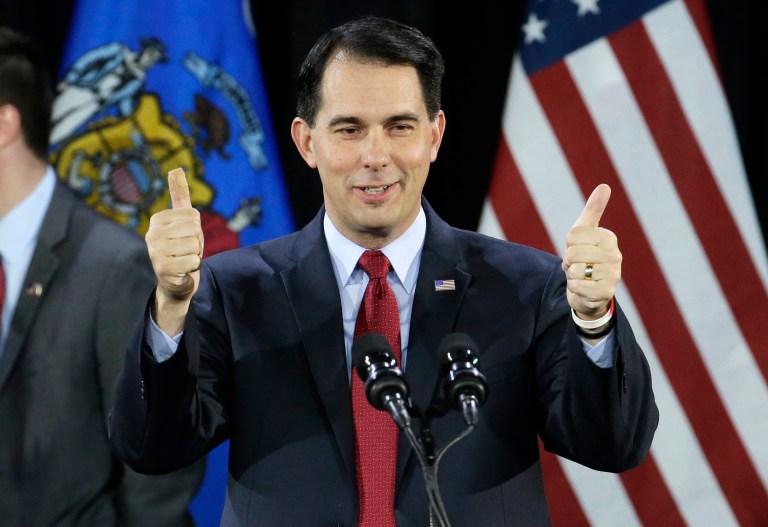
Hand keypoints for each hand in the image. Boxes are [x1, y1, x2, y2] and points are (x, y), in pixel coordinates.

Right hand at [145, 168, 203, 333]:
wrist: (175, 283)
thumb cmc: (181, 249)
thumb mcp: (182, 222)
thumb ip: (180, 196)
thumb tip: (176, 170)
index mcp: (157, 220)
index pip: (193, 215)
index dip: (196, 229)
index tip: (185, 238)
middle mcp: (152, 234)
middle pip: (195, 229)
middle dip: (197, 242)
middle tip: (186, 251)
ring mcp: (155, 251)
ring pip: (195, 245)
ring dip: (195, 256)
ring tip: (184, 260)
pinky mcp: (163, 268)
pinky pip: (194, 261)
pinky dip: (193, 268)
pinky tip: (182, 271)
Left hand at [561, 184, 621, 319]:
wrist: (587, 291)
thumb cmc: (584, 258)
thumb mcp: (583, 233)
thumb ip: (593, 210)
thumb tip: (605, 186)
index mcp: (608, 237)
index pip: (572, 236)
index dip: (568, 245)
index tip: (577, 250)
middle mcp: (615, 255)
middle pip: (573, 253)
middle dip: (569, 262)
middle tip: (578, 265)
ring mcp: (613, 274)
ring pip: (575, 270)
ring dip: (572, 276)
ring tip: (582, 277)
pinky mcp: (607, 292)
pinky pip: (577, 286)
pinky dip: (574, 288)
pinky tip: (583, 288)